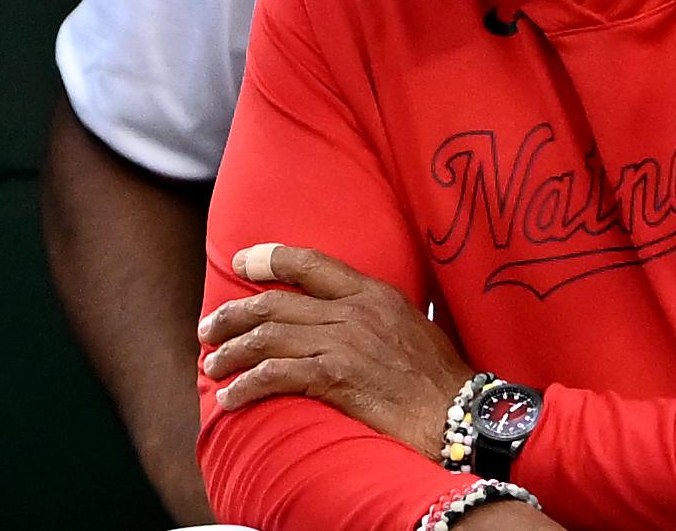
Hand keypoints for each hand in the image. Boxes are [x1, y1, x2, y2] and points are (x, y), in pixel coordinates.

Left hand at [199, 243, 474, 454]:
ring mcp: (343, 343)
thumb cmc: (442, 381)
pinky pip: (276, 376)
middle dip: (232, 316)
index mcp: (373, 293)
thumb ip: (373, 314)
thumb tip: (341, 314)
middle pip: (273, 304)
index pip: (308, 262)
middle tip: (207, 330)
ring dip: (230, 353)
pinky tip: (231, 399)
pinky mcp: (337, 378)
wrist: (467, 418)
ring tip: (211, 366)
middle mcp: (353, 311)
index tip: (239, 262)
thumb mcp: (411, 326)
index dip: (267, 258)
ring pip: (266, 338)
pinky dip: (247, 386)